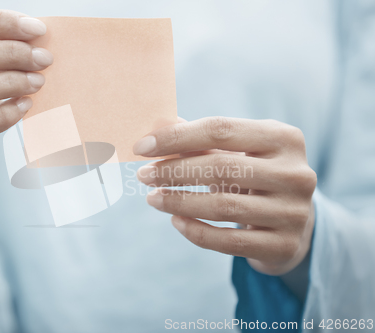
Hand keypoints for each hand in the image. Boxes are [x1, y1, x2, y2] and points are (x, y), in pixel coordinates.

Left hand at [133, 117, 316, 274]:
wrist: (294, 223)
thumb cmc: (256, 178)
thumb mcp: (238, 153)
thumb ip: (200, 141)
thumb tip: (155, 129)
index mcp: (284, 138)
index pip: (221, 130)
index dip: (176, 137)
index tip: (141, 147)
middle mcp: (296, 173)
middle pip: (221, 167)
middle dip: (173, 171)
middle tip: (143, 175)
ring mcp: (294, 212)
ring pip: (223, 206)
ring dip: (178, 202)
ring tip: (153, 198)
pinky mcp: (284, 245)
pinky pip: (228, 241)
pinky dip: (195, 231)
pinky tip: (176, 221)